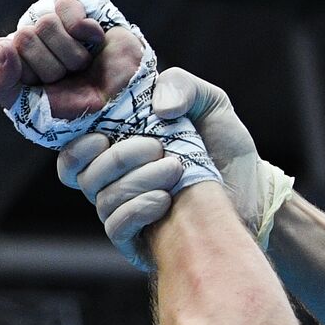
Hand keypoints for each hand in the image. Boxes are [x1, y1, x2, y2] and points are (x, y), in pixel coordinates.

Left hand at [0, 0, 142, 120]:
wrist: (118, 102)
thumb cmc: (71, 108)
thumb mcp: (27, 108)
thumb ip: (0, 84)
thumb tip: (2, 45)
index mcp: (14, 61)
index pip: (2, 48)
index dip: (25, 70)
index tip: (43, 87)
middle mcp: (32, 39)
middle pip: (25, 37)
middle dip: (51, 66)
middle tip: (67, 77)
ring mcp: (56, 23)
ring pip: (46, 22)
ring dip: (71, 53)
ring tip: (82, 65)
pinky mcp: (79, 8)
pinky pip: (66, 5)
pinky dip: (85, 30)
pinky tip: (95, 42)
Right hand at [57, 68, 290, 260]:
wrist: (252, 189)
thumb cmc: (222, 147)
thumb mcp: (208, 103)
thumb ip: (180, 85)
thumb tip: (157, 109)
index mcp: (115, 150)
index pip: (72, 157)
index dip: (77, 148)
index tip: (103, 136)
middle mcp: (112, 183)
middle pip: (84, 176)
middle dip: (118, 158)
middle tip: (157, 147)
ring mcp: (121, 213)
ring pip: (103, 200)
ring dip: (138, 180)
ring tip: (177, 169)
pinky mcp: (134, 239)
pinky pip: (116, 226)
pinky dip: (138, 209)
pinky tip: (166, 200)